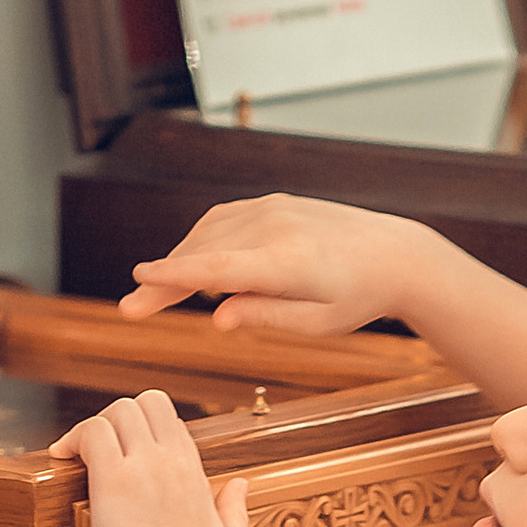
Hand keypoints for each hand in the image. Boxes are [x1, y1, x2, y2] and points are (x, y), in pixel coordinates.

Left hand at [56, 391, 248, 526]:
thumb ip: (235, 511)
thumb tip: (239, 485)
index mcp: (196, 474)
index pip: (171, 423)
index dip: (145, 431)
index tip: (125, 454)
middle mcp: (173, 461)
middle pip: (146, 403)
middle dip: (119, 418)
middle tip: (100, 447)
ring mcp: (144, 467)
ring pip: (118, 410)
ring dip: (94, 425)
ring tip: (78, 451)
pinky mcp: (114, 481)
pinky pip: (92, 432)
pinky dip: (73, 437)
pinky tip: (62, 456)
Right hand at [116, 194, 424, 336]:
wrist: (394, 254)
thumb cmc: (358, 297)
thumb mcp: (316, 324)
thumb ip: (265, 317)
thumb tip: (217, 319)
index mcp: (287, 262)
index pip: (218, 267)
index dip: (174, 276)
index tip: (139, 281)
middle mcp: (275, 226)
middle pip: (202, 251)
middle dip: (165, 279)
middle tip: (133, 308)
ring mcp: (272, 208)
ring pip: (208, 232)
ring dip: (181, 260)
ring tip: (159, 293)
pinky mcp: (272, 202)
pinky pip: (223, 220)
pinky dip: (201, 242)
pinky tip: (193, 265)